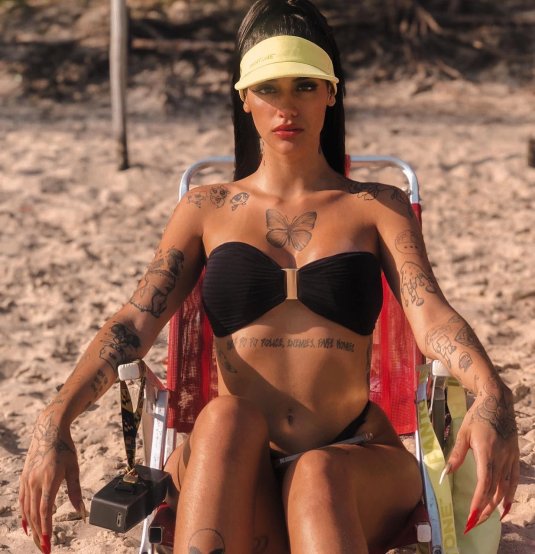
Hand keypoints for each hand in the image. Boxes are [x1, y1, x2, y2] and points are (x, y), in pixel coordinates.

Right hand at [19, 412, 82, 552]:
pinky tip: (27, 526)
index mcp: (49, 478)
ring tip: (37, 541)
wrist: (48, 430)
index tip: (47, 542)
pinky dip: (24, 515)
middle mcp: (35, 481)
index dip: (46, 528)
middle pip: (35, 514)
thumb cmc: (65, 448)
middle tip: (44, 549)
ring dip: (32, 527)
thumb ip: (76, 490)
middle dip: (38, 533)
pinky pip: (22, 501)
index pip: (46, 509)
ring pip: (27, 509)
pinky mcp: (24, 479)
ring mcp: (27, 480)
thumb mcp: (74, 468)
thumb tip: (81, 511)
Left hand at [446, 378, 518, 532]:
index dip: (478, 501)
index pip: (484, 483)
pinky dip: (509, 496)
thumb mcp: (463, 433)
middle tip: (474, 522)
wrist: (498, 403)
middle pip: (495, 491)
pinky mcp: (515, 457)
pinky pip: (514, 481)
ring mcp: (510, 458)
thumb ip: (456, 454)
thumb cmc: (478, 416)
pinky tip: (505, 506)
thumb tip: (446, 473)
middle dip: (485, 509)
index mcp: (487, 452)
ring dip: (496, 505)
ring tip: (485, 517)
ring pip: (506, 489)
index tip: (471, 515)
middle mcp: (501, 458)